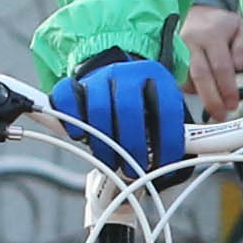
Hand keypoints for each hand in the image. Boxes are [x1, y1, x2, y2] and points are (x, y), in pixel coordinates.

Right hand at [52, 53, 187, 175]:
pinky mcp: (74, 83)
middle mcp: (128, 72)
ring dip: (104, 144)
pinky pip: (67, 100)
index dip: (168, 140)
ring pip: (98, 109)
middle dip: (132, 146)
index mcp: (157, 76)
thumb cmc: (142, 107)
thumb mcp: (163, 115)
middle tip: (134, 169)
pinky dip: (71, 121)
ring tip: (110, 162)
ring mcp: (98, 76)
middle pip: (129, 109)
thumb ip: (172, 137)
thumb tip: (176, 171)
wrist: (114, 80)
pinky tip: (81, 137)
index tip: (165, 163)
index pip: (167, 109)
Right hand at [175, 5, 242, 118]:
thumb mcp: (239, 28)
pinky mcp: (167, 54)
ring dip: (198, 96)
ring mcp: (176, 47)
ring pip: (184, 78)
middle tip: (221, 114)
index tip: (232, 104)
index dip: (227, 88)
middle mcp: (191, 40)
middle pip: (200, 75)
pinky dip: (186, 89)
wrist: (196, 13)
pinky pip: (175, 77)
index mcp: (212, 33)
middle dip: (211, 99)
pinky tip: (197, 95)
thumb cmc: (220, 24)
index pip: (221, 66)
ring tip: (211, 109)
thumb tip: (239, 68)